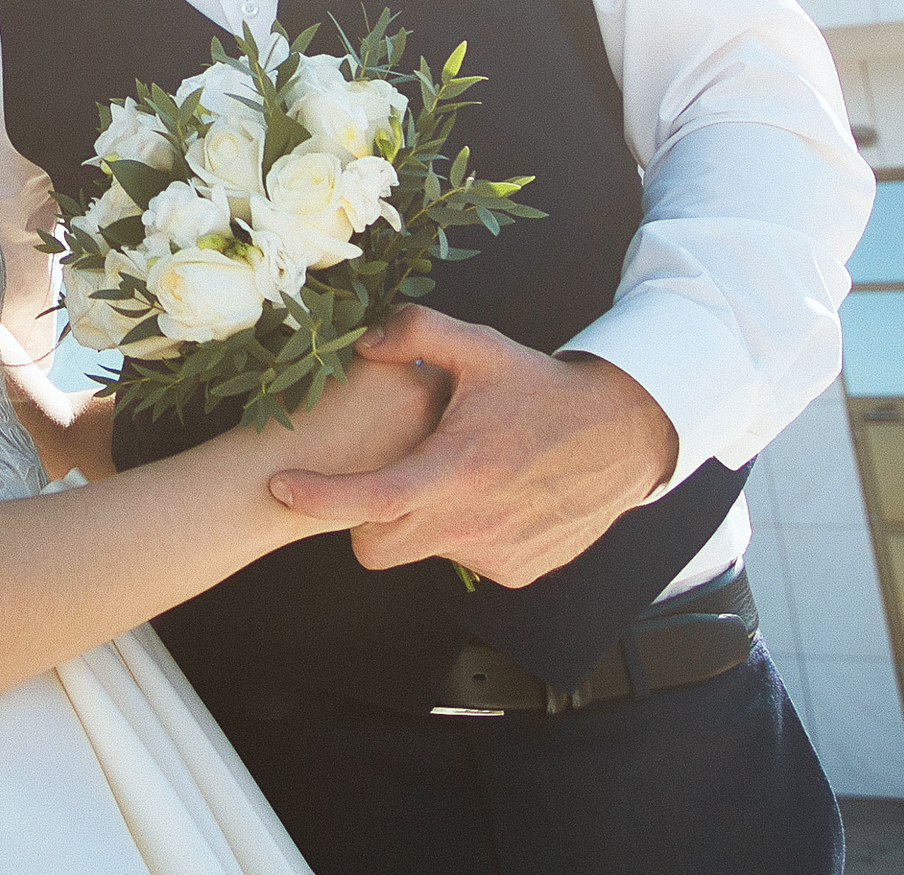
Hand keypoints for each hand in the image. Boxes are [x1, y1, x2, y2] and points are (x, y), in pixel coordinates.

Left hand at [267, 305, 679, 586]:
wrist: (624, 437)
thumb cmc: (544, 390)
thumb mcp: (482, 347)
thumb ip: (416, 332)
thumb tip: (360, 343)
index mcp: (457, 469)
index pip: (371, 499)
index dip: (319, 497)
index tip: (279, 486)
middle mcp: (474, 523)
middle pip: (376, 547)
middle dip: (365, 518)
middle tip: (388, 474)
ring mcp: (498, 554)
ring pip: (422, 552)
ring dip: (422, 521)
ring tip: (455, 475)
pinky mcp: (520, 571)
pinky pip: (465, 559)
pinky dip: (463, 533)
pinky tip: (488, 496)